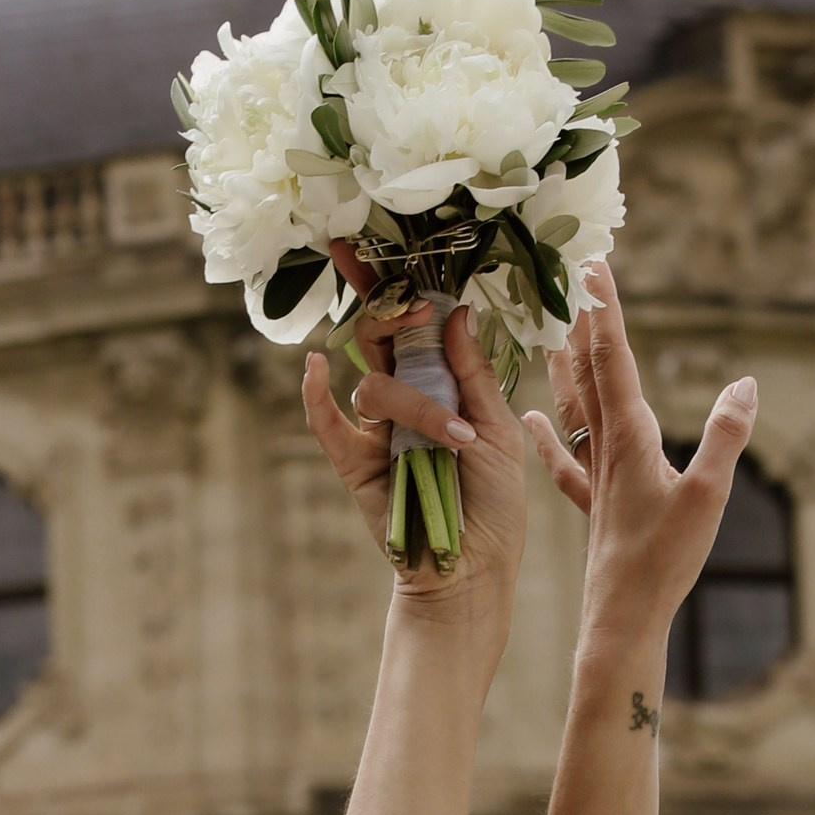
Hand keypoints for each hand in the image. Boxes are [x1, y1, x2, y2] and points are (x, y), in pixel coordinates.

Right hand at [300, 294, 529, 644]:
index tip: (383, 245)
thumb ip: (473, 374)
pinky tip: (314, 369)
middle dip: (393, 314)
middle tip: (414, 314)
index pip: (414, 322)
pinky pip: (326, 423)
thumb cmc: (495, 503)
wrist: (473, 568)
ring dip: (415, 405)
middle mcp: (405, 398)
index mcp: (442, 382)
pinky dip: (316, 396)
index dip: (397, 284)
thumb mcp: (500, 430)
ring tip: (454, 442)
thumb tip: (454, 312)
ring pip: (374, 384)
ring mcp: (376, 430)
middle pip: (381, 336)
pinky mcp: (353, 464)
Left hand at [523, 265, 754, 653]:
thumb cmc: (663, 563)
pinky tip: (530, 418)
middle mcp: (606, 449)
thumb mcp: (708, 497)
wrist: (621, 620)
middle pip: (589, 371)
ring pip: (574, 406)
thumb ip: (726, 438)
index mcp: (630, 438)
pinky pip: (564, 459)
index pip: (614, 359)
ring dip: (564, 363)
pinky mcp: (595, 505)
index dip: (604, 311)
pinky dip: (547, 433)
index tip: (591, 264)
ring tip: (547, 326)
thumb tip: (746, 384)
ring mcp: (596, 477)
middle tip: (568, 273)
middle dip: (582, 320)